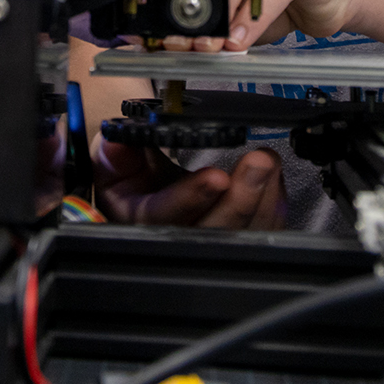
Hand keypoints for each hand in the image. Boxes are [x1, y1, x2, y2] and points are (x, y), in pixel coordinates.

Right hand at [92, 134, 284, 227]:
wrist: (142, 191)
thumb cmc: (129, 175)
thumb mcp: (110, 162)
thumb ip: (114, 152)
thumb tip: (119, 139)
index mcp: (143, 220)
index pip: (168, 214)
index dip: (192, 196)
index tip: (216, 176)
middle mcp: (180, 239)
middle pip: (217, 231)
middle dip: (243, 197)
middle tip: (259, 161)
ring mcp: (212, 244)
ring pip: (246, 234)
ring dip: (264, 198)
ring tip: (269, 162)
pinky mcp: (237, 238)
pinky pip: (264, 231)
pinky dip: (273, 204)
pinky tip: (273, 177)